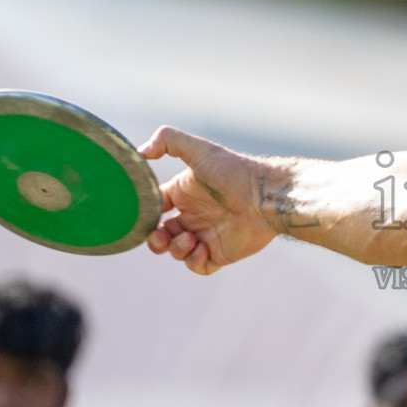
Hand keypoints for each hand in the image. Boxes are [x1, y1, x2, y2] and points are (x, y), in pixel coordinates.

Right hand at [139, 127, 278, 274]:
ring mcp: (206, 235)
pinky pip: (199, 266)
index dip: (144, 214)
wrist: (266, 196)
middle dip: (155, 239)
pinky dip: (194, 262)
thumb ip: (167, 141)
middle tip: (161, 236)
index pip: (154, 207)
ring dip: (176, 249)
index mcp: (184, 193)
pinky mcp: (221, 252)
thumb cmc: (234, 172)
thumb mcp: (199, 150)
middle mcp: (193, 215)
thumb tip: (140, 153)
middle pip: (161, 234)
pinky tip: (202, 248)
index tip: (143, 215)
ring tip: (190, 239)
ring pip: (176, 251)